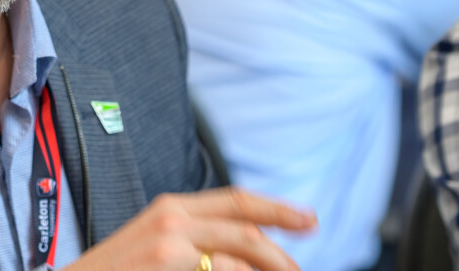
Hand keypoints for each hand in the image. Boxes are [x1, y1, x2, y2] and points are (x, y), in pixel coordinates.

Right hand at [64, 187, 316, 270]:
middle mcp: (173, 217)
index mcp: (171, 207)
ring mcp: (170, 242)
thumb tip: (243, 254)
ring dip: (268, 270)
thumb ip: (194, 240)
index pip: (236, 200)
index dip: (277, 209)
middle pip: (248, 230)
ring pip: (242, 256)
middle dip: (284, 254)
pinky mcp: (167, 262)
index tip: (308, 220)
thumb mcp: (154, 245)